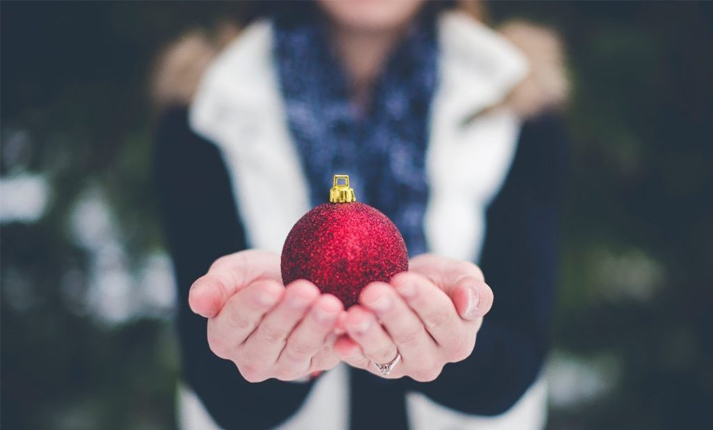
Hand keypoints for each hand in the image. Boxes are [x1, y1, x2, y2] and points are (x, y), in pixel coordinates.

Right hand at [189, 250, 343, 382]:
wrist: (290, 284)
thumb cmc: (256, 277)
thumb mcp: (233, 272)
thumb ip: (214, 286)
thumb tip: (197, 302)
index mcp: (224, 336)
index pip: (236, 321)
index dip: (254, 305)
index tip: (270, 287)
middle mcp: (250, 359)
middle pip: (270, 336)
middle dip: (290, 312)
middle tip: (307, 290)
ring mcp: (283, 366)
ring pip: (299, 349)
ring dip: (316, 326)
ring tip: (330, 303)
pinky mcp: (314, 366)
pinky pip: (327, 354)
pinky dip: (338, 338)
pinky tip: (348, 320)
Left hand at [333, 254, 493, 381]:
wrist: (407, 289)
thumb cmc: (438, 283)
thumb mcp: (462, 277)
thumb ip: (474, 290)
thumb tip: (469, 301)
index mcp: (458, 339)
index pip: (441, 318)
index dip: (421, 299)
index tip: (402, 280)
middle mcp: (431, 359)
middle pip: (410, 336)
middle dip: (391, 313)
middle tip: (372, 292)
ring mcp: (401, 366)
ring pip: (384, 352)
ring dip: (367, 334)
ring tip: (353, 316)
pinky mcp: (373, 366)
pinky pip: (360, 360)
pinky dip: (348, 350)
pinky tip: (338, 340)